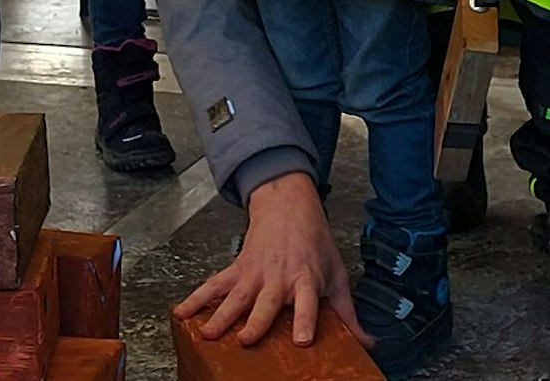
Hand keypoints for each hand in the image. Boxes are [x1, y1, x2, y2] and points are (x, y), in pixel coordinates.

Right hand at [174, 172, 370, 348]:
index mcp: (305, 279)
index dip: (305, 321)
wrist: (287, 206)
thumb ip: (348, 313)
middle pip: (265, 303)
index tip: (302, 340)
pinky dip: (196, 298)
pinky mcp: (237, 270)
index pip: (307, 304)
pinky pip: (214, 285)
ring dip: (220, 315)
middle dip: (255, 322)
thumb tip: (367, 344)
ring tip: (208, 333)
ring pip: (234, 297)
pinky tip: (182, 313)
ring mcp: (254, 274)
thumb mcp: (336, 275)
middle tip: (245, 339)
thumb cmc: (314, 243)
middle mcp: (277, 278)